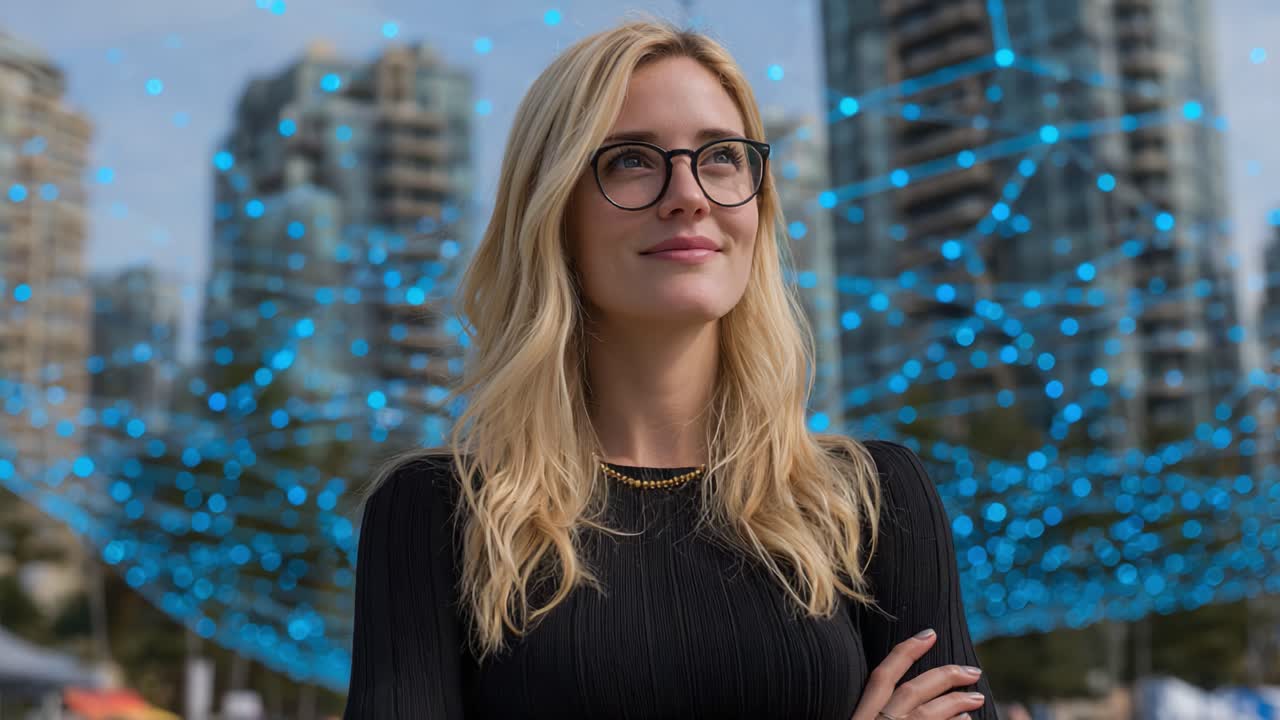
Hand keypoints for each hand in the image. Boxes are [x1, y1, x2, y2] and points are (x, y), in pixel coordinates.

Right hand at [850, 628, 986, 719]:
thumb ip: (871, 711)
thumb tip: (895, 697)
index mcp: (861, 713)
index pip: (882, 675)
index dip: (906, 651)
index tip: (930, 633)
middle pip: (913, 691)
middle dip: (945, 676)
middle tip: (972, 671)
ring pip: (929, 713)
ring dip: (956, 702)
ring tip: (976, 698)